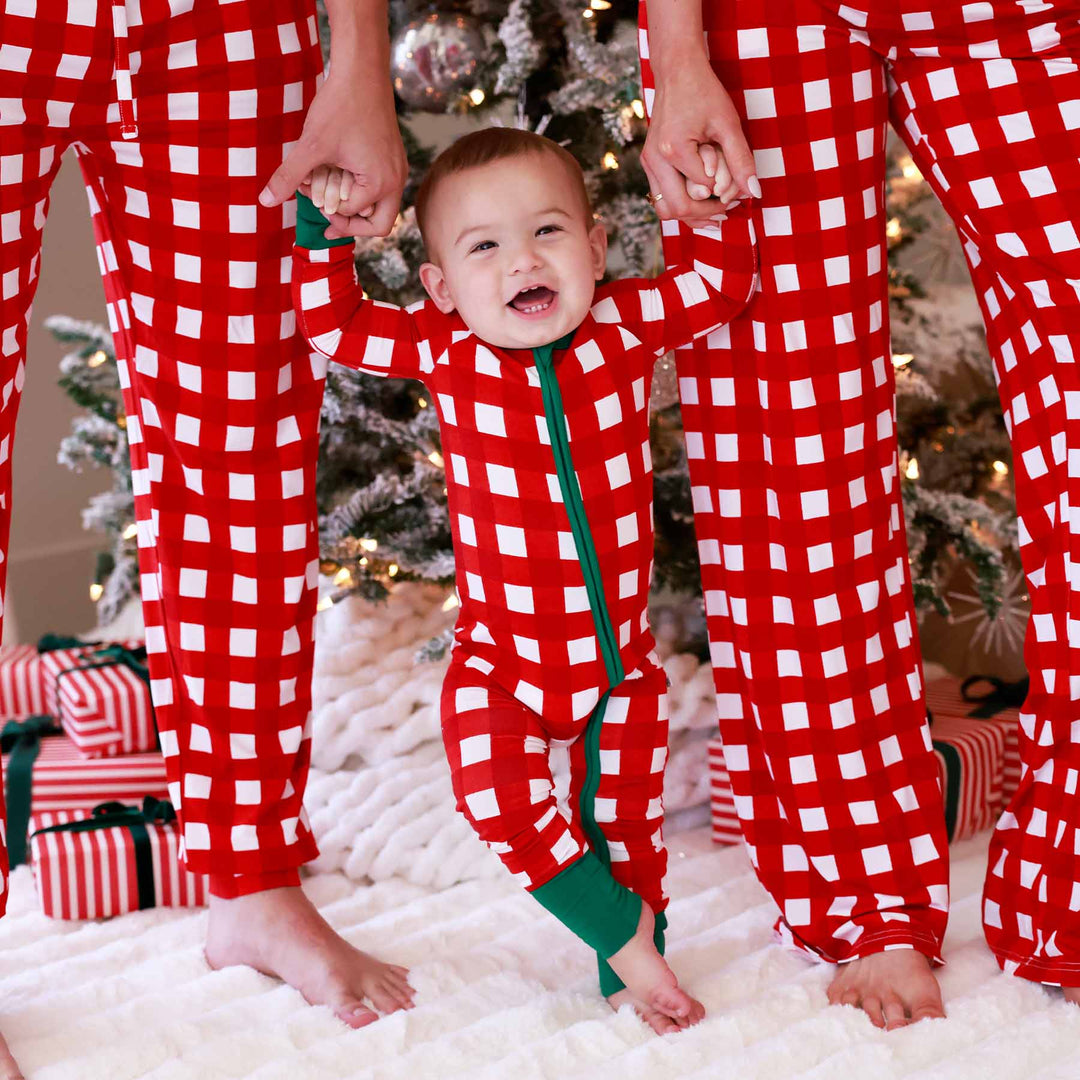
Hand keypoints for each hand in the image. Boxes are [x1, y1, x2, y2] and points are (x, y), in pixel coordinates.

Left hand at [260, 71, 407, 238]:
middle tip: (328, 223)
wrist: (363, 72)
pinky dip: (365, 192)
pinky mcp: (395, 158)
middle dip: (352, 227)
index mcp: (380, 184)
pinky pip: (385, 189)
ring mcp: (399, 170)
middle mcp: (396, 181)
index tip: (307, 191)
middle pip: (380, 225)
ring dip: (358, 209)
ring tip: (334, 201)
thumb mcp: (311, 146)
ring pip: (383, 208)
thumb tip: (264, 202)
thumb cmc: (340, 107)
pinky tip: (344, 180)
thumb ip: (289, 177)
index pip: (351, 214)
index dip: (325, 209)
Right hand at [642, 58, 757, 226]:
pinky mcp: (649, 162)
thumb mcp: (728, 124)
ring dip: (689, 216)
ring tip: (714, 215)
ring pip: (664, 209)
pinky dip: (680, 203)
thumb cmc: (704, 92)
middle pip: (677, 209)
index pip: (703, 188)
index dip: (725, 193)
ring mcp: (648, 163)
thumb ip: (741, 160)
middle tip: (727, 213)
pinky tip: (700, 202)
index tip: (741, 190)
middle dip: (704, 215)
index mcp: (674, 150)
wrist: (677, 71)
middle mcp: (655, 160)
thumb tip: (754, 193)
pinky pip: (661, 196)